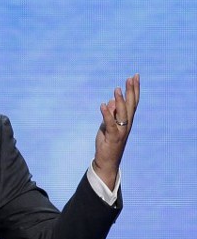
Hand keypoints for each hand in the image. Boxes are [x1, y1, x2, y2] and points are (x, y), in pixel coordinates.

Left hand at [93, 73, 139, 189]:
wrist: (107, 162)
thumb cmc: (108, 143)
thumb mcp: (108, 125)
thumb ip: (110, 114)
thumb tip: (110, 101)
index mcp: (127, 121)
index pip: (133, 102)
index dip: (135, 89)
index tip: (135, 76)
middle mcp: (126, 125)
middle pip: (131, 105)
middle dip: (132, 91)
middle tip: (132, 77)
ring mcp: (121, 131)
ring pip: (123, 114)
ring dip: (120, 101)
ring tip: (117, 89)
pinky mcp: (112, 137)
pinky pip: (110, 124)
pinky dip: (107, 114)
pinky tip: (103, 105)